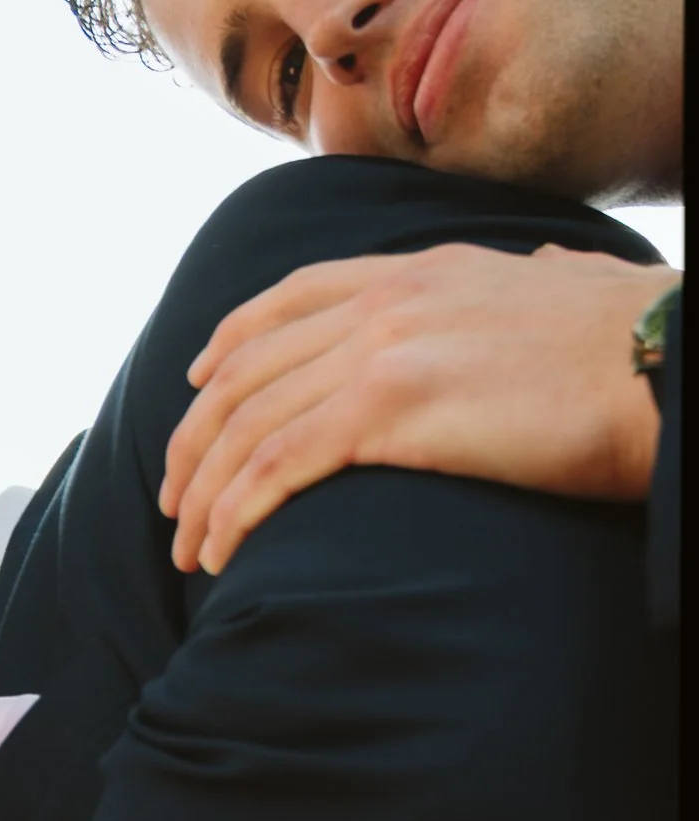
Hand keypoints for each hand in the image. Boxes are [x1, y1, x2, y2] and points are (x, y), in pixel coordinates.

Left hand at [161, 242, 673, 573]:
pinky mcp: (388, 410)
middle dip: (195, 439)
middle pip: (248, 369)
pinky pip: (277, 466)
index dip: (230, 343)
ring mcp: (381, 350)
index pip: (292, 297)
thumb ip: (538, 276)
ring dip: (203, 493)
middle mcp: (386, 301)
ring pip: (248, 424)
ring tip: (187, 548)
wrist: (661, 365)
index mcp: (421, 270)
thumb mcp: (568, 285)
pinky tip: (222, 553)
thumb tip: (553, 267)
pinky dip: (235, 514)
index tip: (196, 386)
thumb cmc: (635, 342)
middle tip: (171, 497)